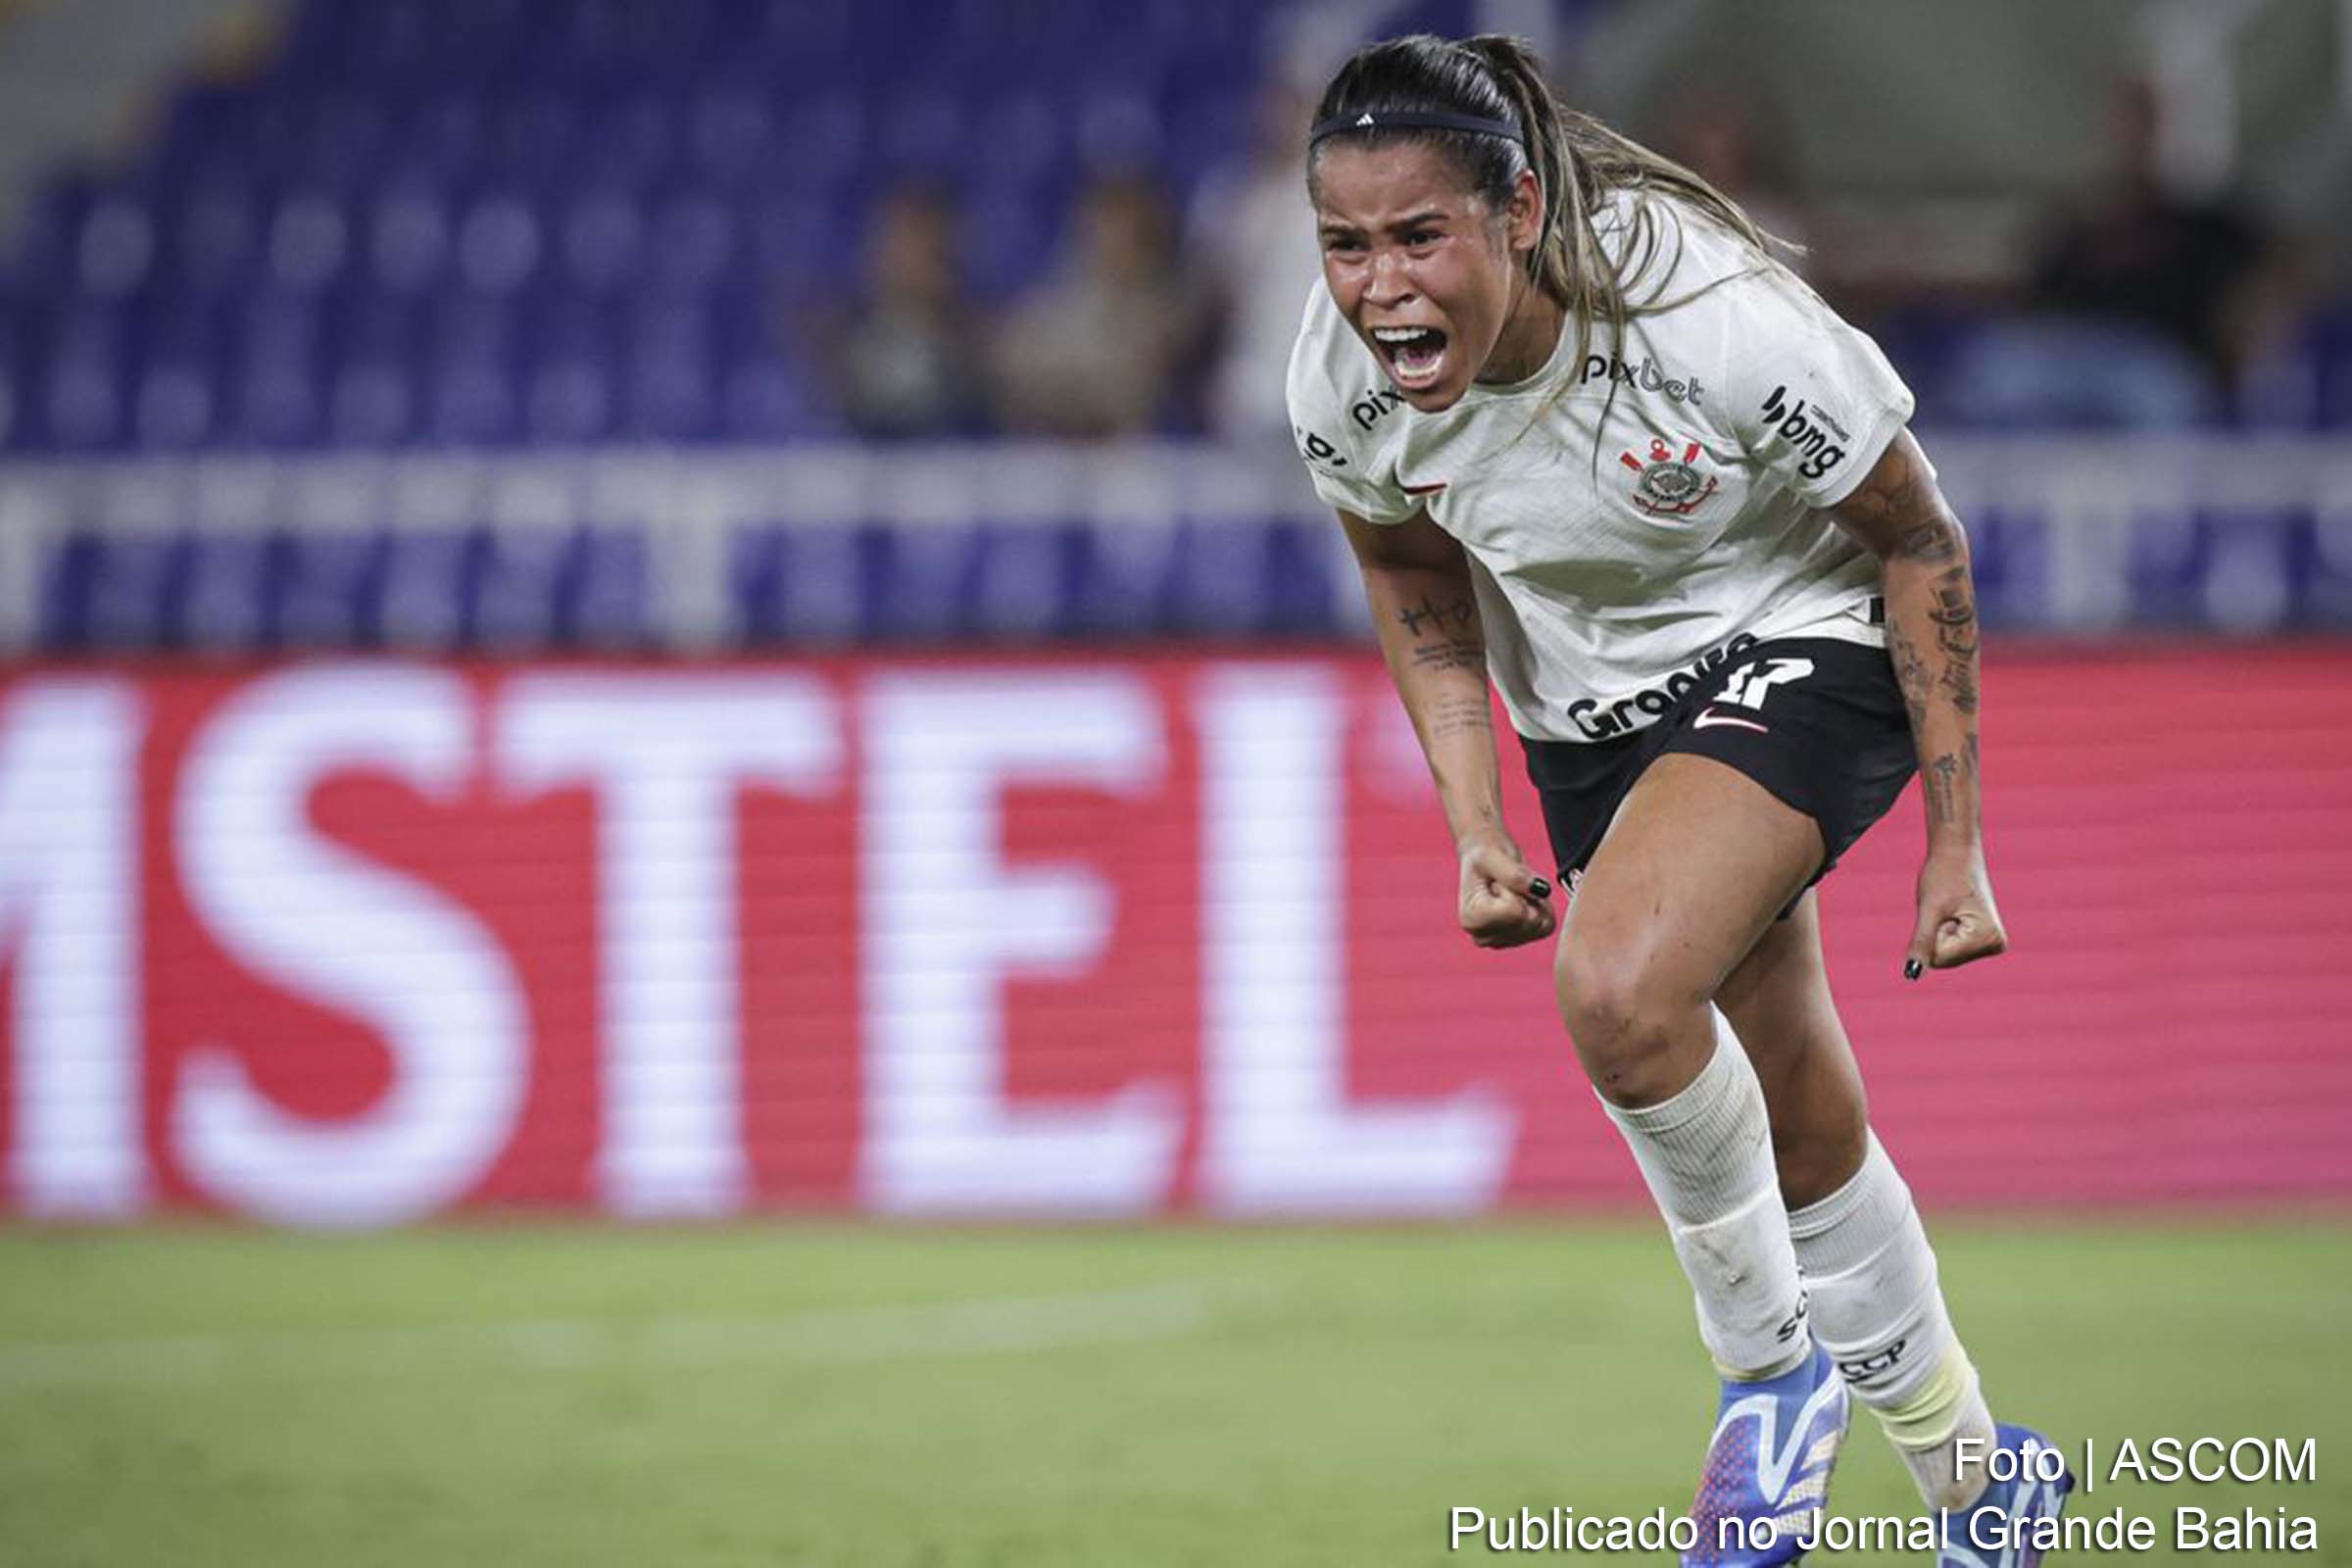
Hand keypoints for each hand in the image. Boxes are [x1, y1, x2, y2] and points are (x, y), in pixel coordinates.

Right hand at [1458, 834, 1556, 949]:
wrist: (1487, 861)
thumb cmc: (1484, 856)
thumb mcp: (1492, 856)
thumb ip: (1514, 874)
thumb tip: (1541, 890)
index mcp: (1472, 920)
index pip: (1515, 912)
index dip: (1515, 889)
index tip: (1499, 882)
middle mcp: (1483, 937)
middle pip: (1529, 920)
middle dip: (1525, 896)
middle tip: (1507, 885)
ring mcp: (1502, 942)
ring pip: (1539, 924)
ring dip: (1534, 901)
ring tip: (1514, 890)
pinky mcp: (1519, 940)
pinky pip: (1547, 926)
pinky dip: (1543, 908)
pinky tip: (1525, 898)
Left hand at [1905, 844, 2005, 977]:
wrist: (1957, 852)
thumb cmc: (1943, 874)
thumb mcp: (1928, 910)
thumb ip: (1922, 943)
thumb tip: (1912, 974)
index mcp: (1988, 938)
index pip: (1939, 959)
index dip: (1929, 935)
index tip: (1942, 909)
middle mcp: (1995, 944)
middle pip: (1944, 959)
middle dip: (1934, 935)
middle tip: (1945, 907)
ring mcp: (1992, 942)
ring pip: (1945, 954)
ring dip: (1938, 932)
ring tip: (1949, 907)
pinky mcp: (1983, 939)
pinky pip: (1950, 946)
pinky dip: (1943, 930)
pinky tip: (1953, 911)